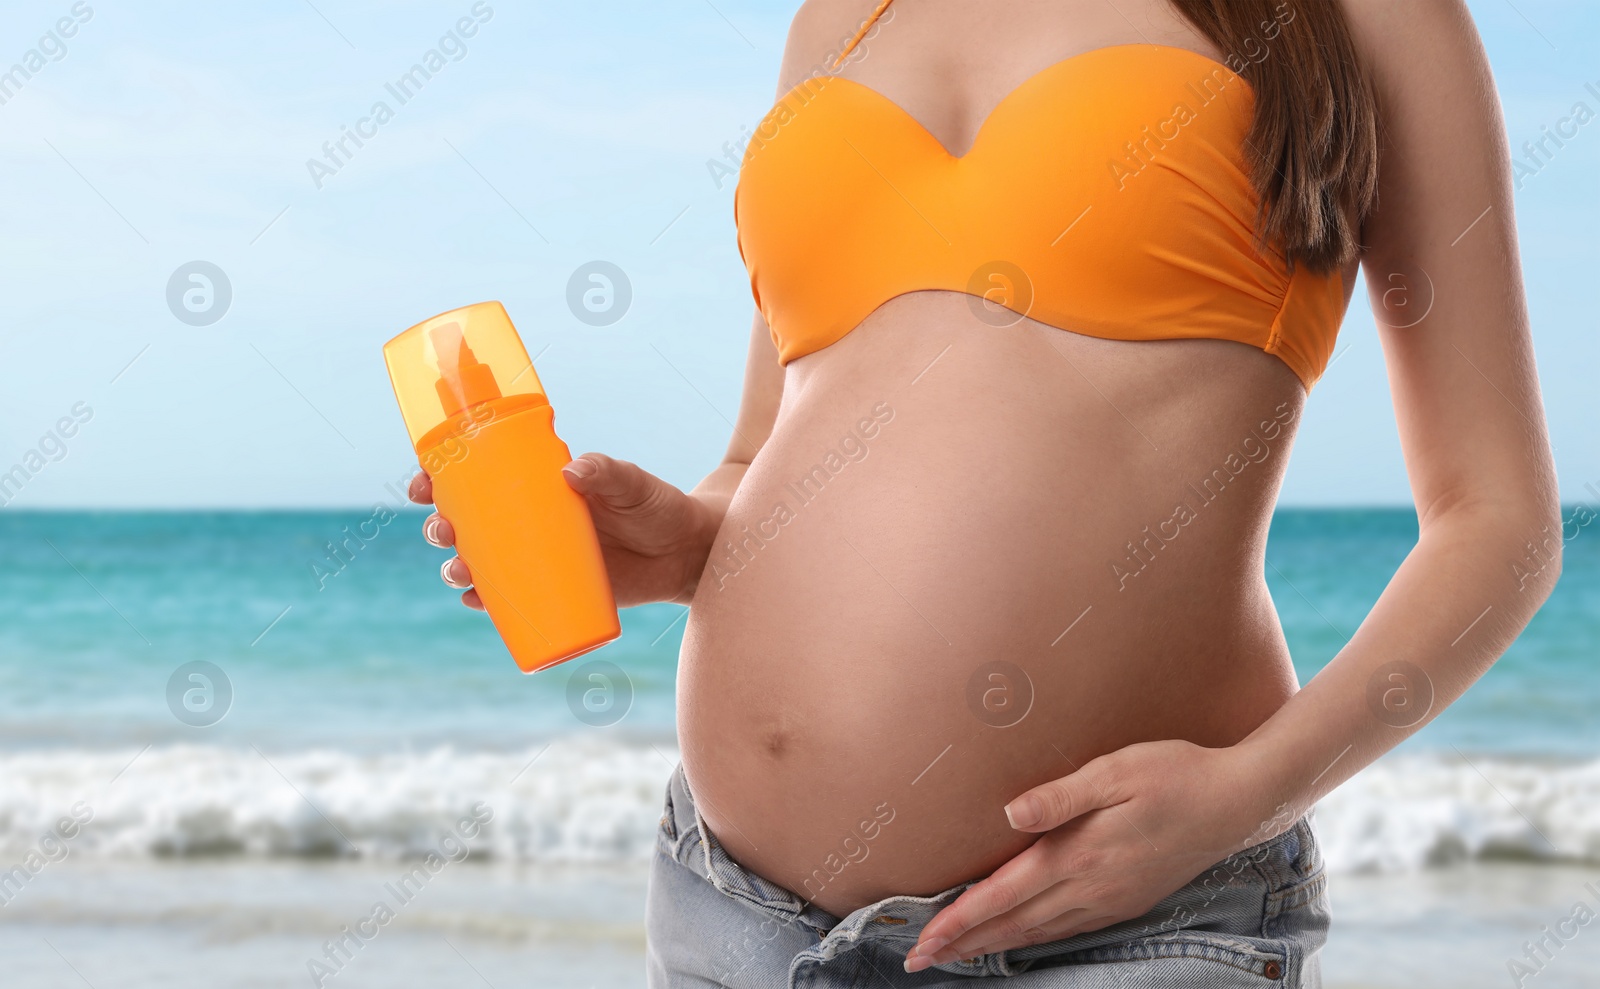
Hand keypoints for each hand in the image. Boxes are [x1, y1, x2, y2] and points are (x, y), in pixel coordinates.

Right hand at [408, 453, 718, 609]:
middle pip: (467, 523)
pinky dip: (486, 603)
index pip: (476, 476)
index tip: (423, 482)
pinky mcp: (554, 591)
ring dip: (457, 568)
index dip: (440, 478)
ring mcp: (538, 558)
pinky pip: (508, 601)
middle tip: (444, 531)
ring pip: (480, 563)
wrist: (686, 554)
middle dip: (441, 528)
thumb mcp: (633, 485)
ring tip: (460, 573)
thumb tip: (573, 470)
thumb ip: (608, 472)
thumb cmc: (657, 508)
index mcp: (536, 486)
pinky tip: (474, 603)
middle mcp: (529, 521)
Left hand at [905, 739, 1277, 971]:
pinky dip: (1032, 939)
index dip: (958, 920)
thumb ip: (1059, 795)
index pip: (1002, 896)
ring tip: (957, 955)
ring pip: (1037, 933)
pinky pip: (1066, 929)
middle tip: (918, 960)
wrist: (1238, 801)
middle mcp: (1090, 886)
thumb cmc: (1174, 773)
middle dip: (963, 944)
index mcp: (1078, 854)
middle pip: (1012, 925)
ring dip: (993, 946)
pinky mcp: (1126, 901)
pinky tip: (1019, 938)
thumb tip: (1009, 815)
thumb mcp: (1116, 771)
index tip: (921, 942)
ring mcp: (1110, 899)